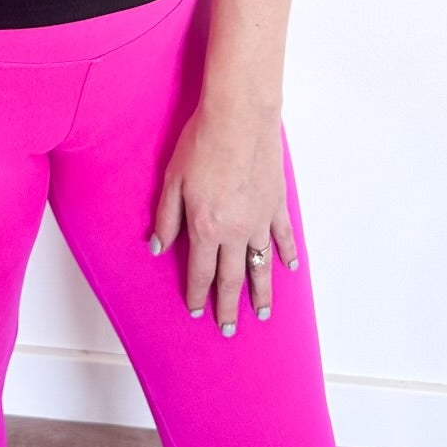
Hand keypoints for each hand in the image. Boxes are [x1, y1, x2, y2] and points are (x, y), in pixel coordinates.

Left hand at [148, 99, 298, 331]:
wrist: (239, 117)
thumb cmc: (201, 143)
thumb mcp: (171, 180)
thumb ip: (166, 217)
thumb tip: (158, 247)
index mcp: (205, 228)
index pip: (200, 271)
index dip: (196, 294)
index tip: (195, 311)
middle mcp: (235, 231)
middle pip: (232, 278)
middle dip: (228, 306)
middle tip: (229, 329)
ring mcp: (260, 220)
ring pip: (261, 265)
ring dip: (261, 292)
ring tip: (262, 314)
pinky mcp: (277, 204)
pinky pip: (283, 237)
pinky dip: (287, 254)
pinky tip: (289, 268)